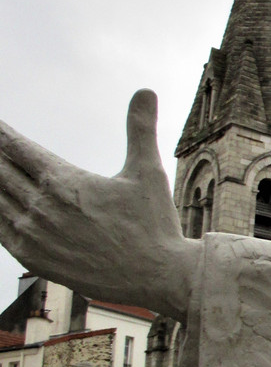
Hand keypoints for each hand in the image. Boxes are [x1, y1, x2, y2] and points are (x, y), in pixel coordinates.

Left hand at [0, 90, 197, 320]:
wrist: (158, 276)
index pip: (16, 146)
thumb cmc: (155, 224)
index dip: (0, 132)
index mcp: (63, 180)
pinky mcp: (33, 258)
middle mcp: (41, 206)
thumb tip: (145, 90)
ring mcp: (33, 234)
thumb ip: (140, 129)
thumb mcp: (148, 172)